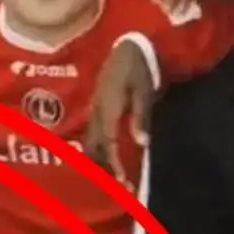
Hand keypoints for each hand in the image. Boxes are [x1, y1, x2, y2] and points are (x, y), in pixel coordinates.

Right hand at [84, 38, 156, 182]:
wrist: (127, 47)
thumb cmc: (138, 67)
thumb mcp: (144, 90)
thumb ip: (140, 117)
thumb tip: (142, 143)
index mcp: (108, 109)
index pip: (108, 144)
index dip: (114, 164)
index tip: (122, 181)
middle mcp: (97, 113)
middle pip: (94, 148)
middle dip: (104, 169)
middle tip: (119, 187)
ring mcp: (94, 111)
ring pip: (90, 143)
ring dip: (98, 162)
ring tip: (111, 176)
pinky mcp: (95, 109)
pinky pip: (92, 135)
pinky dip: (97, 150)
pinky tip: (106, 157)